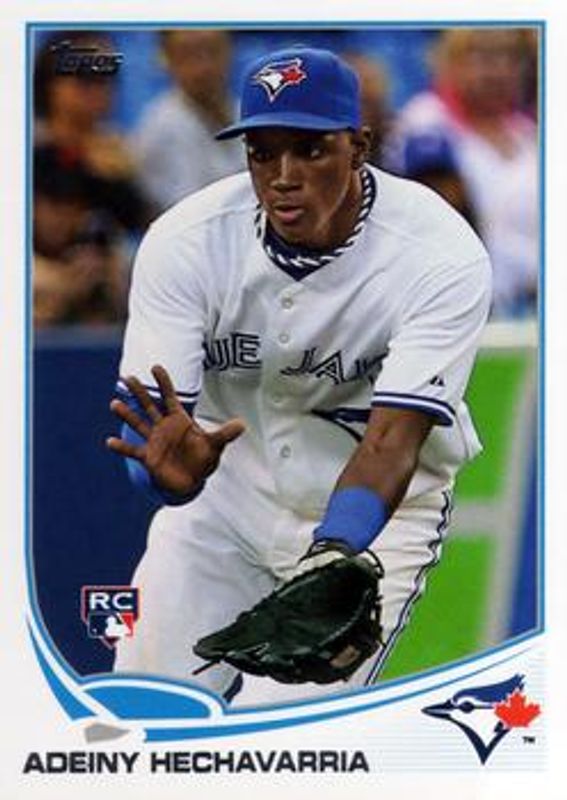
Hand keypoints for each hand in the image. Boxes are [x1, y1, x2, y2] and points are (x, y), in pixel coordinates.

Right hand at [106, 364, 244, 496]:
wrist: (191, 479)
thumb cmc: (203, 458)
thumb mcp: (215, 445)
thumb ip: (225, 434)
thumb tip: (242, 424)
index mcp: (179, 420)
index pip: (170, 397)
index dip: (164, 382)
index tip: (156, 366)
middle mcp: (164, 427)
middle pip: (150, 405)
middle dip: (140, 392)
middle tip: (128, 377)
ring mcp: (154, 441)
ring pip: (139, 424)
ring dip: (127, 414)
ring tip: (114, 404)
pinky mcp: (148, 457)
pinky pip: (133, 450)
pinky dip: (122, 447)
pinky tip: (109, 441)